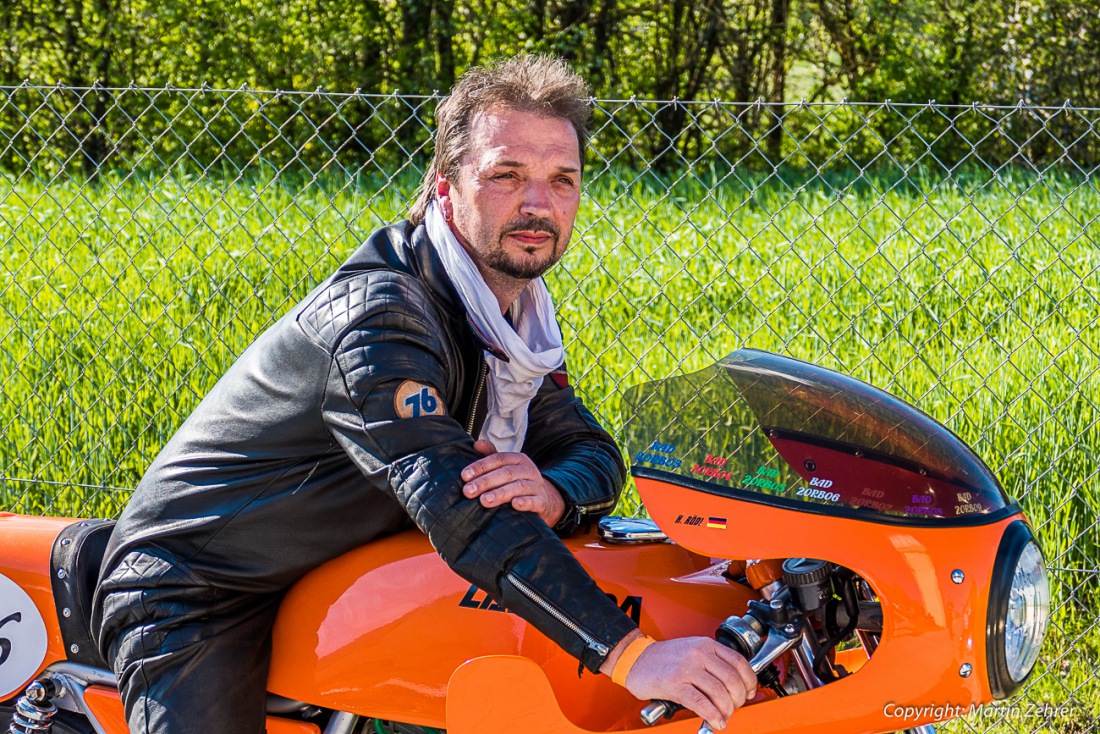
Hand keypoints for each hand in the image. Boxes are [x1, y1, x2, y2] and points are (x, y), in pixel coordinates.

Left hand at [461, 440, 566, 526]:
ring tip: (484, 500)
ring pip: (518, 487)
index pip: (498, 459)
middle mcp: (528, 470)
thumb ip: (491, 456)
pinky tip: (514, 505)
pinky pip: (534, 501)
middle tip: (468, 491)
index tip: (464, 476)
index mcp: (517, 459)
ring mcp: (536, 485)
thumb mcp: (506, 468)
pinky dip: (525, 502)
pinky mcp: (542, 501)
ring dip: (500, 493)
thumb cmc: (518, 482)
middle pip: (506, 473)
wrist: (545, 499)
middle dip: (485, 482)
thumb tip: (476, 444)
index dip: (480, 466)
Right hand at [602, 633, 756, 730]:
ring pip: (720, 694)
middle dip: (739, 699)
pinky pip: (701, 704)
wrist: (636, 659)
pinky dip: (713, 716)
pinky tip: (715, 721)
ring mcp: (686, 669)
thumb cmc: (664, 658)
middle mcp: (699, 654)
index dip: (750, 682)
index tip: (749, 693)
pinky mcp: (675, 684)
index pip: (740, 662)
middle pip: (733, 680)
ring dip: (727, 710)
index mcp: (706, 645)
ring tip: (723, 716)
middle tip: (735, 707)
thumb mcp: (693, 651)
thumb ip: (715, 664)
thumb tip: (741, 687)